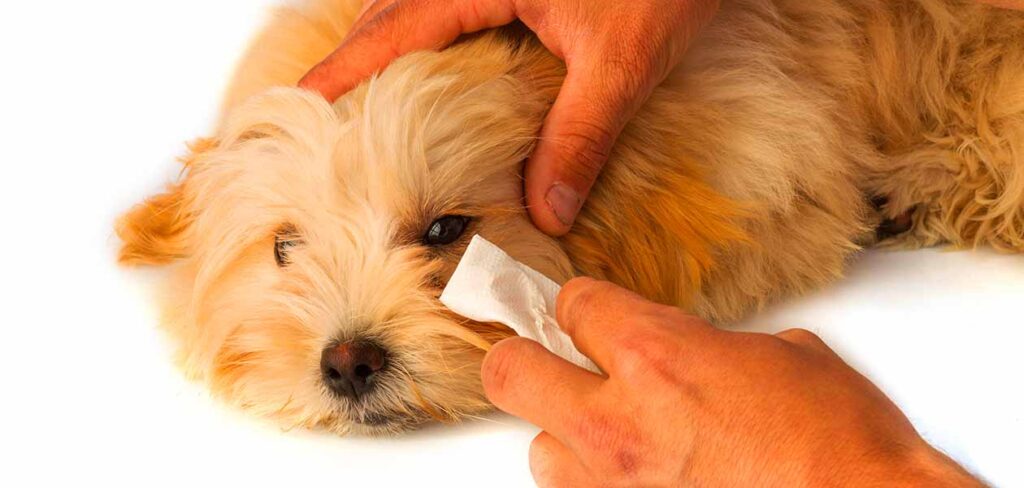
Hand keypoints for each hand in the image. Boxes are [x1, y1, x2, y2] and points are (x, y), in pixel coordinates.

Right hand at [299, 0, 719, 235]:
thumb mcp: (621, 61)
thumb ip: (579, 137)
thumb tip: (546, 211)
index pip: (392, 29)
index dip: (344, 70)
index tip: (296, 104)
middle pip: (393, 12)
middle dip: (358, 61)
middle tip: (325, 113)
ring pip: (422, 4)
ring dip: (395, 49)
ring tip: (371, 102)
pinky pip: (456, 3)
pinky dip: (437, 37)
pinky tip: (444, 70)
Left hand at [480, 278, 980, 486]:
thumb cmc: (840, 448)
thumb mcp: (786, 358)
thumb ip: (718, 349)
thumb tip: (707, 357)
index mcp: (656, 357)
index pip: (575, 305)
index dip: (584, 305)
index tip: (588, 313)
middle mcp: (618, 423)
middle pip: (511, 372)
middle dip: (525, 359)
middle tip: (549, 361)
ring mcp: (613, 486)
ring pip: (540, 450)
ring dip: (567, 436)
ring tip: (613, 438)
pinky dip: (598, 485)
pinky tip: (640, 478)